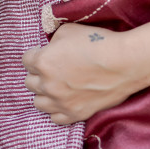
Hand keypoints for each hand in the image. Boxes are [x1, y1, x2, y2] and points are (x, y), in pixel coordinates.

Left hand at [22, 22, 144, 124]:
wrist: (124, 62)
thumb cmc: (98, 41)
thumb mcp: (69, 30)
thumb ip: (53, 41)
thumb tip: (50, 48)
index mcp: (43, 61)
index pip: (25, 60)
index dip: (36, 54)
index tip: (46, 53)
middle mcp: (47, 84)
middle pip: (29, 82)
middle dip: (38, 74)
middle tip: (53, 68)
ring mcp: (60, 102)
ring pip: (38, 102)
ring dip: (45, 93)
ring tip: (57, 86)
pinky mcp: (74, 114)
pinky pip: (54, 118)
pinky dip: (57, 109)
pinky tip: (65, 100)